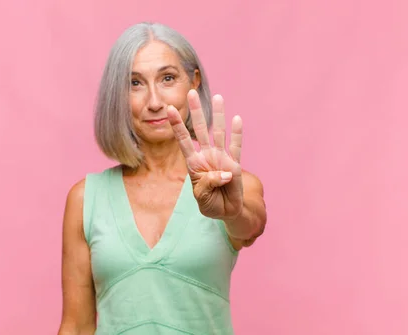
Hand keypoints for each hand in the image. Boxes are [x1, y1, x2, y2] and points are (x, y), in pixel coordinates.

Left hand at [167, 89, 243, 220]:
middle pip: (200, 129)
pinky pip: (236, 146)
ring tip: (217, 97)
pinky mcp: (235, 164)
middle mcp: (206, 156)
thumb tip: (225, 173)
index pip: (183, 140)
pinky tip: (236, 119)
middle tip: (191, 92)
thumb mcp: (202, 197)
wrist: (227, 211)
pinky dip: (237, 134)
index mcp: (194, 163)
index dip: (177, 125)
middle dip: (195, 111)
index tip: (170, 109)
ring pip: (218, 132)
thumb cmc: (210, 203)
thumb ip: (208, 184)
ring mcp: (221, 158)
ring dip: (218, 115)